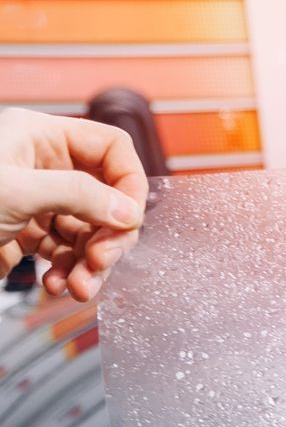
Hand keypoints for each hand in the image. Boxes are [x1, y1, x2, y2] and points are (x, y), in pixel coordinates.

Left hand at [0, 108, 147, 301]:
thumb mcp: (17, 191)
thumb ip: (80, 196)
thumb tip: (128, 212)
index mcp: (39, 137)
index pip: (110, 149)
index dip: (127, 185)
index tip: (127, 221)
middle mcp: (41, 166)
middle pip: (104, 198)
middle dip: (107, 237)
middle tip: (100, 263)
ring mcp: (34, 201)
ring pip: (87, 231)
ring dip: (90, 264)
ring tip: (78, 289)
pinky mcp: (23, 233)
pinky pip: (62, 252)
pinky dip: (66, 272)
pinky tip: (55, 285)